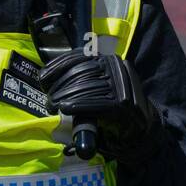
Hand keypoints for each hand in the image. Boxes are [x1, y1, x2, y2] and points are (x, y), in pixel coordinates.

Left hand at [38, 50, 161, 160]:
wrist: (142, 128)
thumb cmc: (114, 108)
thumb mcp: (101, 85)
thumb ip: (83, 77)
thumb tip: (51, 75)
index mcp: (109, 60)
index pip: (78, 57)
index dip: (57, 66)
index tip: (44, 77)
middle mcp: (117, 68)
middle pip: (79, 73)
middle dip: (59, 85)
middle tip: (49, 98)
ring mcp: (121, 86)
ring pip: (85, 87)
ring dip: (63, 96)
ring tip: (53, 106)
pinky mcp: (122, 104)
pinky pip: (94, 102)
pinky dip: (77, 105)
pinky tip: (65, 108)